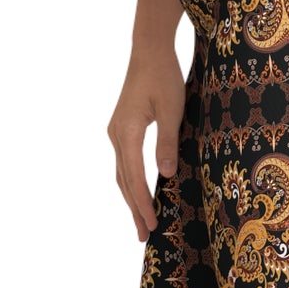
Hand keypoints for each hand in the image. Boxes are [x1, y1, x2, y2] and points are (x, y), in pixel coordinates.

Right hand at [108, 43, 182, 240]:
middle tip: (143, 236)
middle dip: (134, 209)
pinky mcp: (121, 128)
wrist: (149, 51)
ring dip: (131, 199)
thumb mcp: (172, 110)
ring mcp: (116, 132)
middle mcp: (116, 135)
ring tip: (140, 222)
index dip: (142, 203)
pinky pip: (124, 163)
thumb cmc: (163, 77)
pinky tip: (138, 194)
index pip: (134, 177)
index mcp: (127, 132)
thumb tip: (165, 175)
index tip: (151, 224)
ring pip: (122, 174)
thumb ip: (168, 143)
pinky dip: (130, 182)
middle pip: (124, 181)